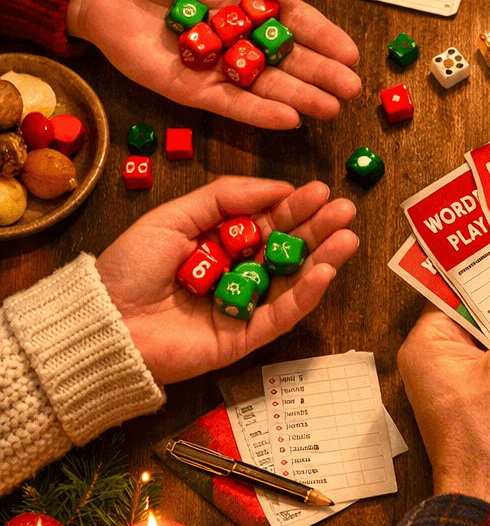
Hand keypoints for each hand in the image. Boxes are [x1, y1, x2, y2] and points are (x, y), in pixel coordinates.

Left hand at [67, 0, 360, 128]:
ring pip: (268, 87)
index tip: (351, 55)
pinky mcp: (196, 90)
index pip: (297, 24)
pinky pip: (232, 105)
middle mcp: (244, 40)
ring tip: (330, 109)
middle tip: (351, 91)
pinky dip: (259, 114)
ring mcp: (222, 68)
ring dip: (301, 98)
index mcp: (253, 4)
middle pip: (290, 60)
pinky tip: (288, 119)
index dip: (325, 39)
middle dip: (322, 75)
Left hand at [95, 177, 358, 383]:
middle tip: (345, 209)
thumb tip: (278, 187)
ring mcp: (244, 306)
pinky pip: (281, 315)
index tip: (320, 190)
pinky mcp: (244, 338)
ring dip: (323, 258)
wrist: (105, 321)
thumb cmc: (131, 266)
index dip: (294, 206)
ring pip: (293, 280)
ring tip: (347, 236)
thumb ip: (226, 197)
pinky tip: (325, 271)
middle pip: (287, 248)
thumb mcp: (175, 216)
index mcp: (221, 244)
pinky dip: (306, 294)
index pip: (268, 222)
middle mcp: (238, 273)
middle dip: (318, 228)